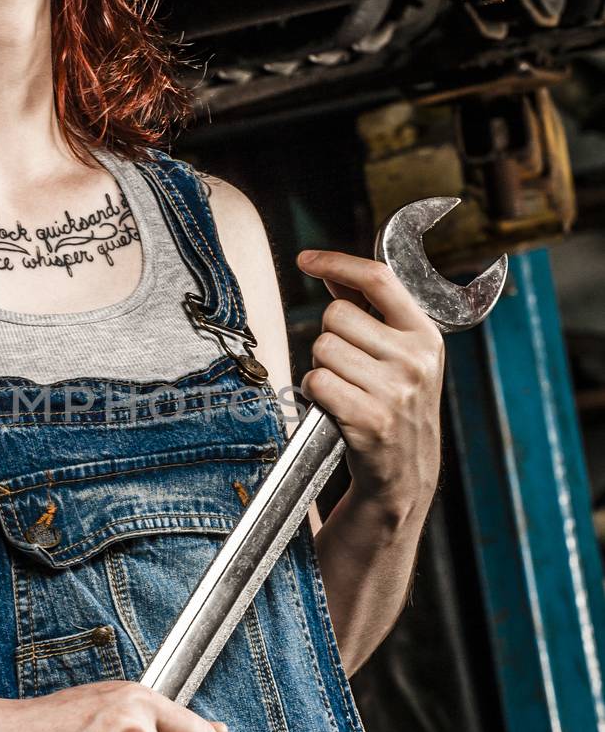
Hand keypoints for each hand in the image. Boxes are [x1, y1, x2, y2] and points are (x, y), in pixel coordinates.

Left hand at [295, 248, 444, 516]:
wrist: (405, 472)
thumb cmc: (397, 406)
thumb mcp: (399, 355)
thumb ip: (369, 311)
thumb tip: (334, 275)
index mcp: (424, 335)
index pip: (378, 279)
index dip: (337, 262)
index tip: (307, 259)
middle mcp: (414, 359)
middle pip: (336, 316)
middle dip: (329, 338)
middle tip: (348, 367)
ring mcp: (394, 390)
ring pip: (322, 349)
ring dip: (322, 368)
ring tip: (346, 389)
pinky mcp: (369, 418)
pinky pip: (316, 382)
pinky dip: (315, 393)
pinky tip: (337, 407)